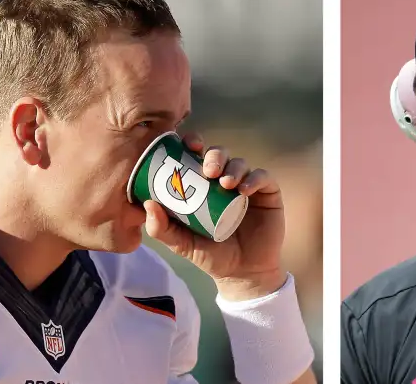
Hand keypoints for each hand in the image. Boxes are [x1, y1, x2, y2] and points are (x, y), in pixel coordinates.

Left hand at [144, 134, 286, 300]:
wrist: (242, 273)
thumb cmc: (210, 254)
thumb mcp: (181, 243)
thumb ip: (161, 228)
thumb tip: (147, 204)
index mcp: (202, 184)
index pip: (197, 155)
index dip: (192, 143)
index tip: (188, 146)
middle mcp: (224, 179)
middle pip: (220, 154)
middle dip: (214, 156)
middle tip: (208, 171)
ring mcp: (247, 185)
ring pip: (240, 163)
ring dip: (233, 168)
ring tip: (226, 184)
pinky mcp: (268, 193)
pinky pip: (263, 177)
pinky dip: (254, 178)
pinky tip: (244, 190)